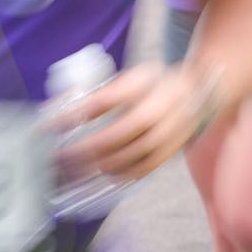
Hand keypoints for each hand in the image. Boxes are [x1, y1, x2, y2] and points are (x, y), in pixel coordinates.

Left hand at [54, 61, 219, 180]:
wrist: (199, 93)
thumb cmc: (157, 85)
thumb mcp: (131, 79)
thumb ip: (102, 94)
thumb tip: (64, 110)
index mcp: (147, 85)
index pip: (105, 100)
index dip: (77, 114)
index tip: (51, 125)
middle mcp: (161, 108)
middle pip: (118, 133)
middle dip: (86, 148)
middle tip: (61, 156)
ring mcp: (170, 131)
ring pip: (132, 154)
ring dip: (101, 164)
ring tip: (78, 169)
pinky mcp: (173, 149)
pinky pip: (146, 167)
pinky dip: (124, 173)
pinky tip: (105, 173)